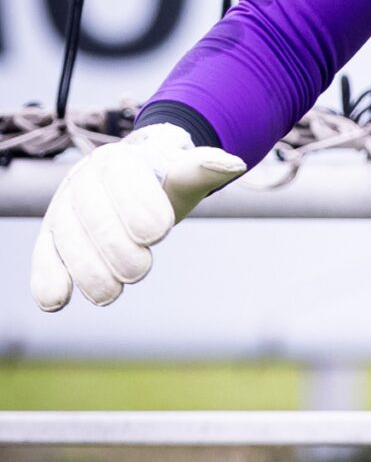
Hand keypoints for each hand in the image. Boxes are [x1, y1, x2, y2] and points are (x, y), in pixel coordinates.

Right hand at [30, 123, 246, 311]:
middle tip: (140, 272)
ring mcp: (64, 208)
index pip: (121, 175)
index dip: (138, 203)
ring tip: (111, 294)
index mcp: (117, 158)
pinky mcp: (52, 237)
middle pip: (91, 209)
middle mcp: (83, 179)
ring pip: (66, 235)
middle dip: (114, 243)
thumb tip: (234, 164)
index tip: (160, 233)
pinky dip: (47, 277)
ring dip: (85, 267)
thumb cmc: (163, 181)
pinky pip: (45, 254)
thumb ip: (204, 169)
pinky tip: (54, 302)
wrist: (136, 182)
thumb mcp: (185, 175)